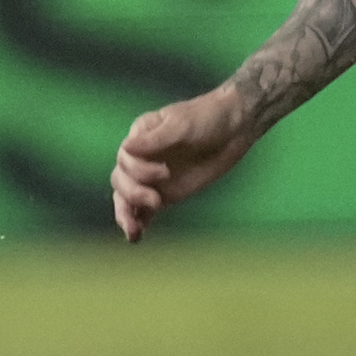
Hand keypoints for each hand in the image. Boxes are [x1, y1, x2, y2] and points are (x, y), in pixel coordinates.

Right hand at [110, 87, 259, 240]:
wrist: (234, 129)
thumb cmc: (207, 118)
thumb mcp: (182, 125)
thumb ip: (155, 139)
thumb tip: (126, 147)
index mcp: (140, 135)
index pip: (125, 158)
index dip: (139, 170)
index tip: (166, 171)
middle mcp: (141, 157)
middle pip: (121, 180)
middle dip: (133, 194)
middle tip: (156, 201)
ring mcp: (151, 177)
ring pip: (126, 197)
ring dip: (126, 214)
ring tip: (134, 232)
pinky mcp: (165, 194)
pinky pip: (144, 210)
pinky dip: (138, 222)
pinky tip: (136, 237)